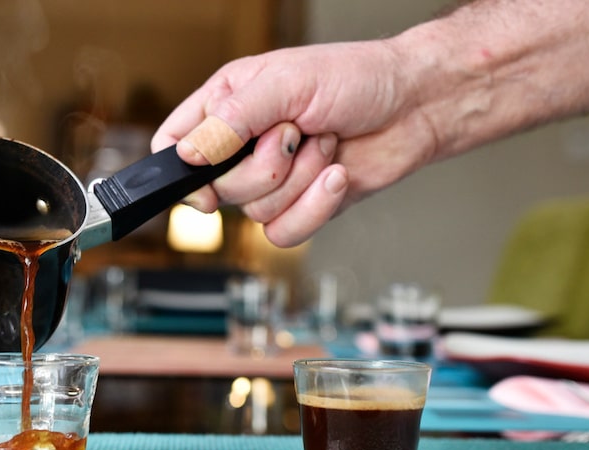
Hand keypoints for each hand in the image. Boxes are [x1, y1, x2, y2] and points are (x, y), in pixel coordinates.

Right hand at [152, 42, 437, 246]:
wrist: (414, 106)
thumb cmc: (357, 77)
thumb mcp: (286, 83)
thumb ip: (230, 119)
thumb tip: (185, 155)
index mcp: (228, 106)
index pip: (174, 145)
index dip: (178, 170)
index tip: (204, 178)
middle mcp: (245, 145)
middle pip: (218, 189)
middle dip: (266, 166)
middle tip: (296, 132)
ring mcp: (273, 179)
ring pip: (255, 212)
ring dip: (300, 180)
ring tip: (324, 144)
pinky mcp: (301, 205)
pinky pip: (284, 232)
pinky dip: (315, 207)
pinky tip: (335, 175)